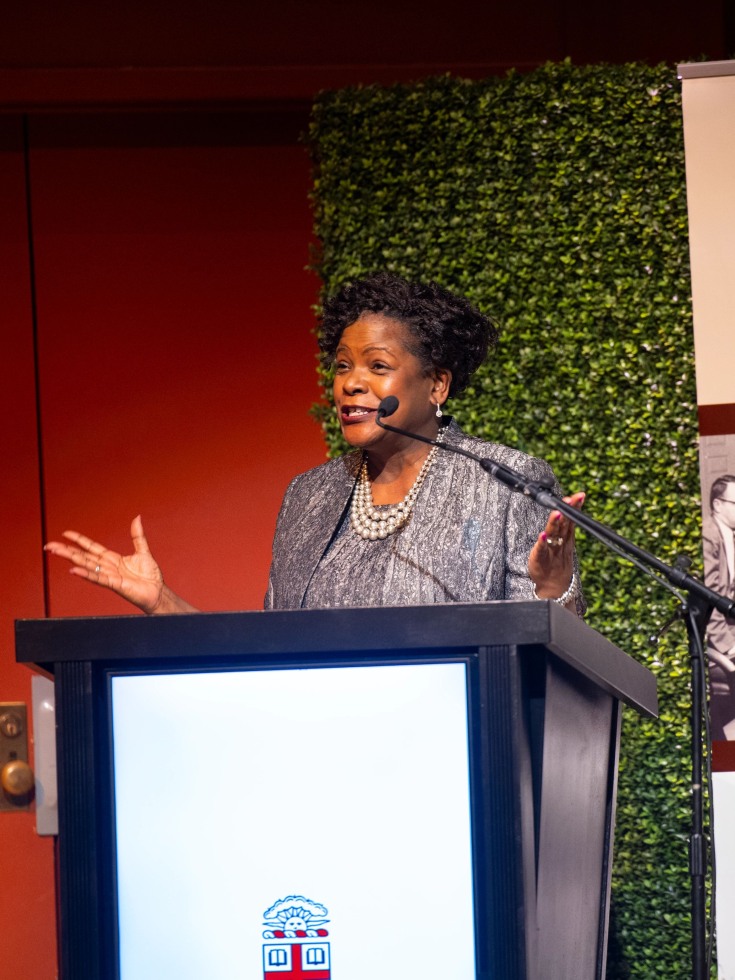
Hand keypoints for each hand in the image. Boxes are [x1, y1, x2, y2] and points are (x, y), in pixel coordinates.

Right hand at [45, 515, 165, 614]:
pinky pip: (98, 579)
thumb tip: (136, 518)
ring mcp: (110, 576)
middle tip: (49, 545)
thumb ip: (137, 535)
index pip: (92, 548)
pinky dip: (86, 574)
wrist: (158, 592)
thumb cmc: (150, 576)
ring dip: (71, 558)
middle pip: (83, 556)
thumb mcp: (143, 551)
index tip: (66, 533)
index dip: (79, 540)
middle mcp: (108, 567)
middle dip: (66, 550)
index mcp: (112, 559)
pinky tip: (73, 570)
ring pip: (87, 565)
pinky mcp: (115, 585)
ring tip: (56, 552)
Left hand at [528, 492, 585, 604]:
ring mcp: (551, 551)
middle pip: (565, 525)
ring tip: (556, 513)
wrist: (554, 587)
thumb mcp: (564, 543)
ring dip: (555, 524)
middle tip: (570, 500)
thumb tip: (567, 509)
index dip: (575, 507)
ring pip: (554, 535)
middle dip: (567, 512)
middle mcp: (560, 543)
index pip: (571, 519)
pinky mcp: (540, 559)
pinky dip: (542, 542)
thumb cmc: (557, 562)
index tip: (580, 495)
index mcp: (566, 538)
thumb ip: (565, 527)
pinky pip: (541, 549)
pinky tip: (542, 534)